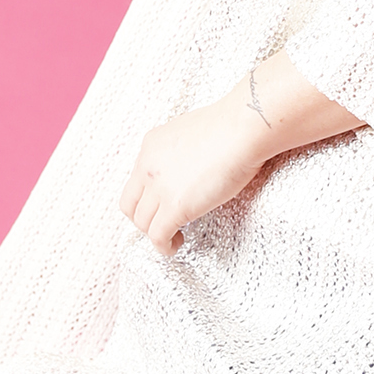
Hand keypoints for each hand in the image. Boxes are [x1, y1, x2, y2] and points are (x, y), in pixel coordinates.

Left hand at [120, 96, 271, 255]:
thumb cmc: (232, 127)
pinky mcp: (175, 207)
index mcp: (151, 145)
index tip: (161, 205)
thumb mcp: (192, 132)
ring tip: (174, 238)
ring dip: (156, 235)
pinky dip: (164, 246)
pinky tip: (175, 246)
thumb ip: (182, 151)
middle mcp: (148, 166)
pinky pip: (158, 236)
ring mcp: (159, 188)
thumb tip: (191, 166)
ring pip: (142, 223)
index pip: (136, 180)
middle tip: (164, 224)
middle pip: (131, 205)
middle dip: (144, 219)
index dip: (147, 198)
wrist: (242, 129)